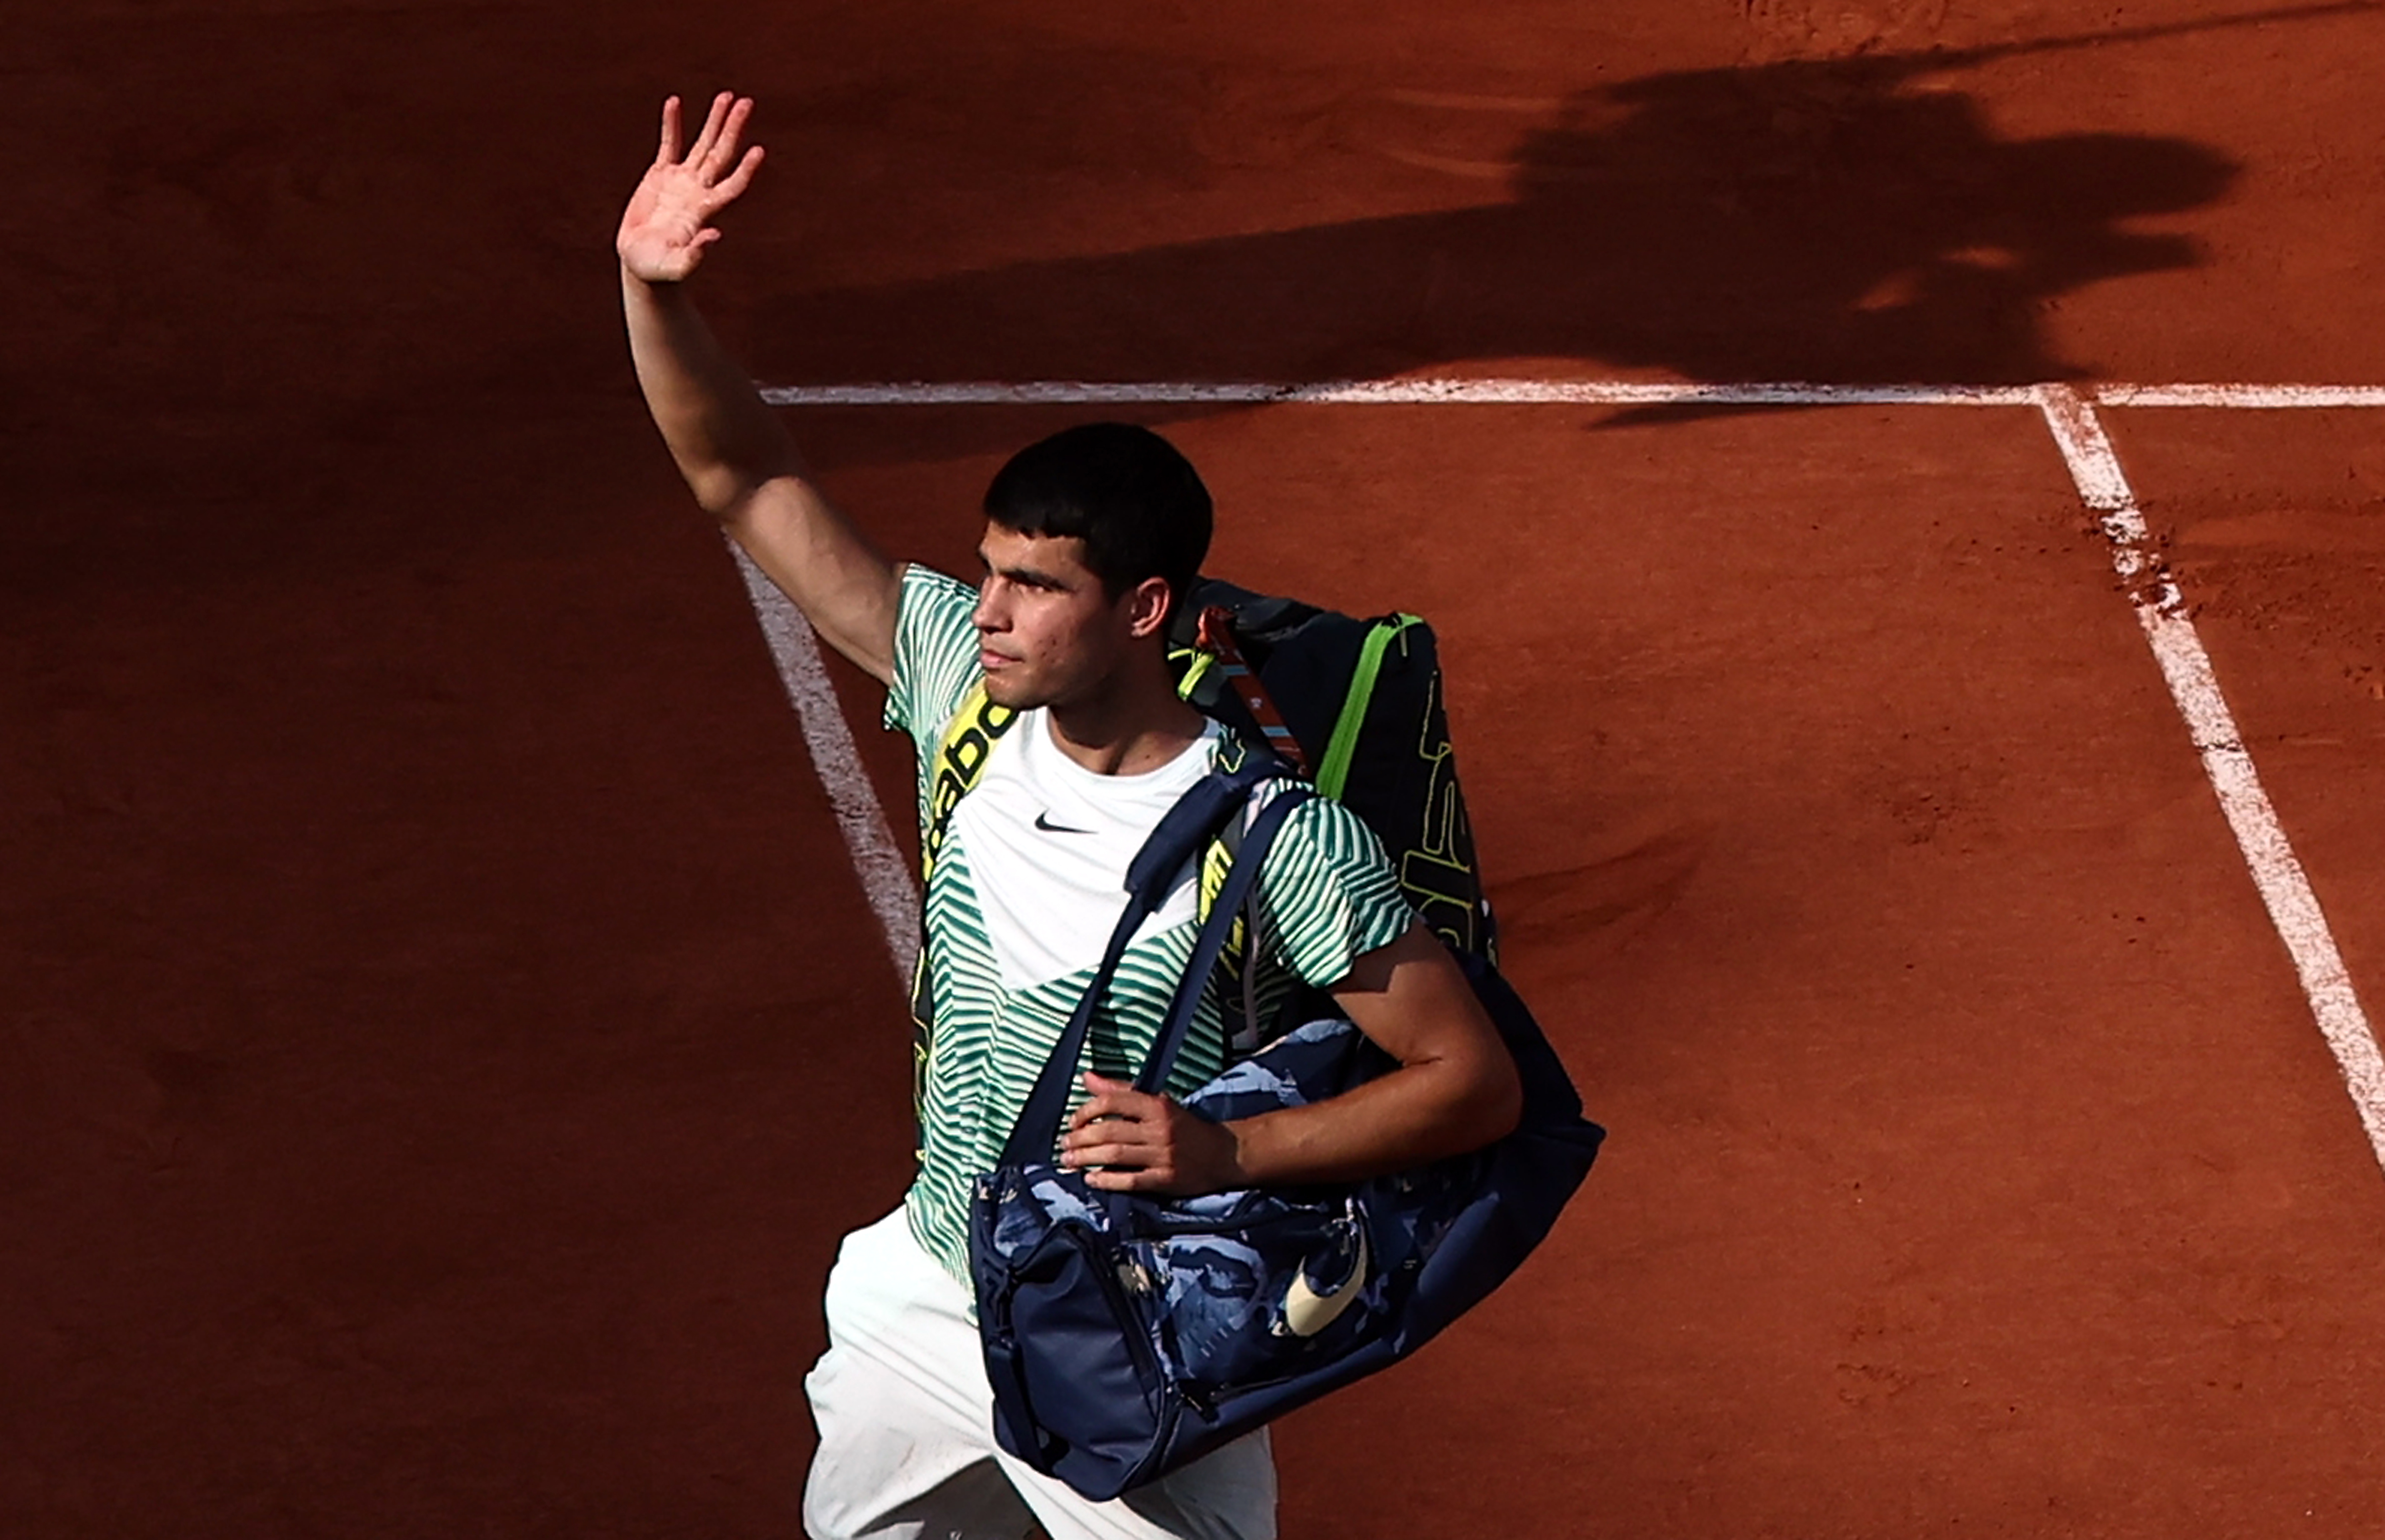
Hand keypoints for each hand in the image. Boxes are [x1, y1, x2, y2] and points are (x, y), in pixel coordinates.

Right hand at [617, 92, 764, 284]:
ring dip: (714, 121)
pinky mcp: (660, 175)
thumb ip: (694, 255)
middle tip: (747, 102)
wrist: (641, 262)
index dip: (745, 169)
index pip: (731, 185)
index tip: (759, 150)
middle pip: (721, 154)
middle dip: (733, 129)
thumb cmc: (658, 269)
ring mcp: (681, 180)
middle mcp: (698, 191)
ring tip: (727, 96)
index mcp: (704, 211)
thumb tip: (716, 235)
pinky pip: (668, 144)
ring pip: (702, 144)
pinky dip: (671, 124)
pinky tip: (675, 102)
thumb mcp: (675, 266)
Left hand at [1061, 1073, 1245, 1194]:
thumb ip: (1121, 1091)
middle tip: (1064, 1145)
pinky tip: (1092, 1180)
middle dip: (1080, 1139)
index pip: (1113, 1102)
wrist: (1223, 1154)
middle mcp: (1160, 1129)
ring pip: (1116, 1156)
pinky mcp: (1166, 1179)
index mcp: (1157, 1105)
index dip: (1086, 1111)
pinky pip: (1131, 1180)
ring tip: (1070, 1161)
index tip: (1072, 1121)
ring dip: (1087, 1159)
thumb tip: (1087, 1077)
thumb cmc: (1185, 1127)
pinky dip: (1108, 1181)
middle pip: (1110, 1132)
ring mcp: (1163, 1155)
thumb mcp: (1158, 1102)